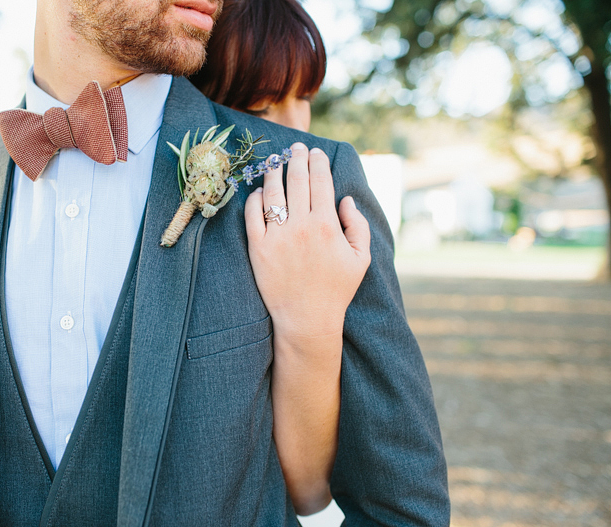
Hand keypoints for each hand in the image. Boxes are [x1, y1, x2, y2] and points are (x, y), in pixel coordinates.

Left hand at [245, 143, 370, 342]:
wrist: (307, 319)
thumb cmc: (336, 290)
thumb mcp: (360, 258)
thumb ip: (358, 225)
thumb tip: (346, 200)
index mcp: (327, 226)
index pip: (321, 182)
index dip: (318, 162)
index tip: (316, 152)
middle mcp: (301, 227)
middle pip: (296, 181)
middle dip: (297, 158)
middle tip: (296, 148)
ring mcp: (277, 237)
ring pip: (273, 193)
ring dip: (274, 172)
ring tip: (275, 161)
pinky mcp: (258, 248)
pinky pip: (253, 215)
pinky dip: (255, 199)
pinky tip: (259, 191)